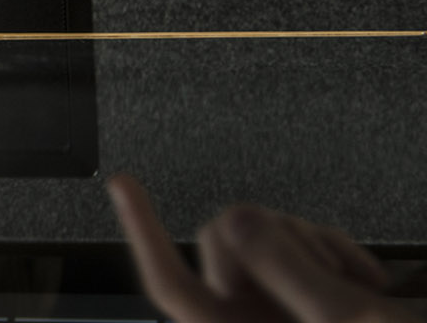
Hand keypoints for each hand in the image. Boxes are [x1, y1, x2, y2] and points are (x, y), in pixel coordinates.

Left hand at [109, 175, 411, 322]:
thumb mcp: (345, 318)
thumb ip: (286, 268)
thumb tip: (236, 218)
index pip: (172, 284)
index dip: (144, 233)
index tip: (123, 183)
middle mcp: (249, 320)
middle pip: (225, 241)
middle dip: (277, 239)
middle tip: (329, 270)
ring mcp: (275, 307)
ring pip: (262, 234)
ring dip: (313, 245)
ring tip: (358, 283)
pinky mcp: (304, 291)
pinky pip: (299, 241)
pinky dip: (334, 249)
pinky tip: (368, 280)